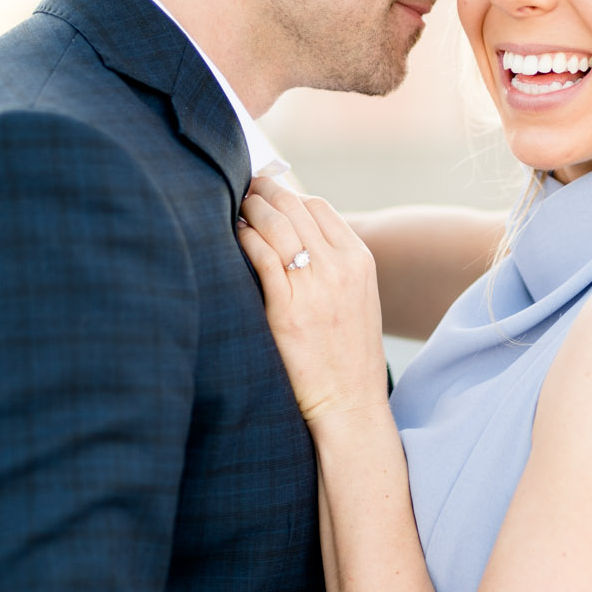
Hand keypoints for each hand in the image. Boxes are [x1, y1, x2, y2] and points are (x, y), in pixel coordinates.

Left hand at [238, 177, 389, 423]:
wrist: (349, 402)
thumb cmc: (346, 355)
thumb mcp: (356, 299)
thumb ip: (334, 265)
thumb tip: (294, 237)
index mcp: (359, 261)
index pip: (318, 208)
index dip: (288, 196)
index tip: (266, 196)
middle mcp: (340, 268)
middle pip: (295, 208)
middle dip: (263, 193)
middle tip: (241, 189)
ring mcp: (315, 287)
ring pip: (276, 225)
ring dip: (250, 209)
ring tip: (233, 208)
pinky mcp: (287, 309)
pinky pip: (260, 256)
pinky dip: (243, 238)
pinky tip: (232, 236)